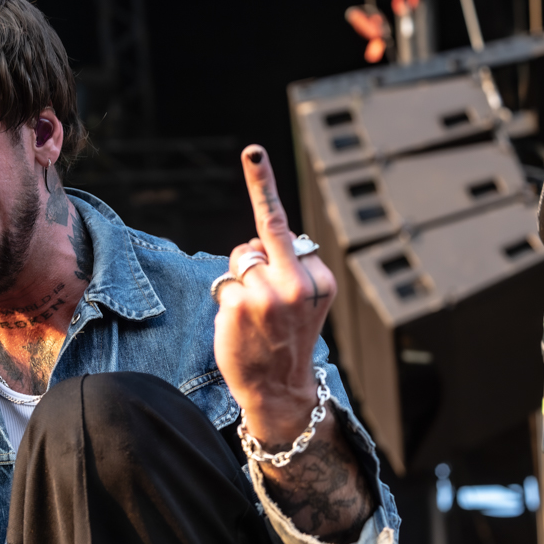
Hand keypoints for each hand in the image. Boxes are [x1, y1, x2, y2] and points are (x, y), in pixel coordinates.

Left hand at [214, 146, 336, 446]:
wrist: (278, 390)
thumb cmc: (287, 341)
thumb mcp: (306, 303)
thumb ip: (291, 268)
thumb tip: (257, 243)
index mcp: (319, 279)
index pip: (283, 231)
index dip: (264, 203)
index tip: (252, 153)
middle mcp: (297, 283)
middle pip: (263, 233)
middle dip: (257, 203)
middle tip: (252, 159)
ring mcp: (267, 295)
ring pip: (240, 261)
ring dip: (241, 281)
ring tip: (253, 314)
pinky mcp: (238, 305)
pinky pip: (225, 284)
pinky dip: (227, 300)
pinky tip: (240, 324)